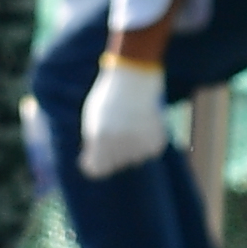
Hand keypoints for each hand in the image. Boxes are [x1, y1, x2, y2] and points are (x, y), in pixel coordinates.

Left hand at [77, 56, 171, 179]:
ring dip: (130, 147)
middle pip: (114, 165)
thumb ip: (92, 143)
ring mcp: (139, 143)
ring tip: (129, 124)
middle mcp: (120, 143)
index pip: (96, 170)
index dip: (94, 164)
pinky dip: (146, 142)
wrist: (134, 77)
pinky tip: (143, 124)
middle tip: (116, 130)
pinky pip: (148, 152)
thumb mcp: (92, 118)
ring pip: (133, 159)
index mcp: (100, 138)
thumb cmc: (109, 98)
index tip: (93, 158)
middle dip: (112, 153)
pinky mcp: (156, 142)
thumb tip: (90, 165)